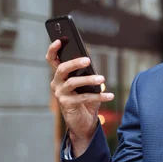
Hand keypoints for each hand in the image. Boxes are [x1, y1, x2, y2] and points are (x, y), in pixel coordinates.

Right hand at [46, 39, 114, 156]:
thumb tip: (90, 64)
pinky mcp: (67, 105)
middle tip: (88, 60)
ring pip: (73, 83)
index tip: (60, 40)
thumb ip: (86, 73)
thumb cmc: (85, 98)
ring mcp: (60, 94)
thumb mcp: (86, 84)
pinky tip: (110, 95)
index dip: (53, 49)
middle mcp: (57, 83)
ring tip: (101, 78)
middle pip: (62, 69)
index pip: (52, 59)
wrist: (83, 121)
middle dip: (74, 63)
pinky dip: (99, 96)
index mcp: (60, 75)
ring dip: (88, 79)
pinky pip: (84, 98)